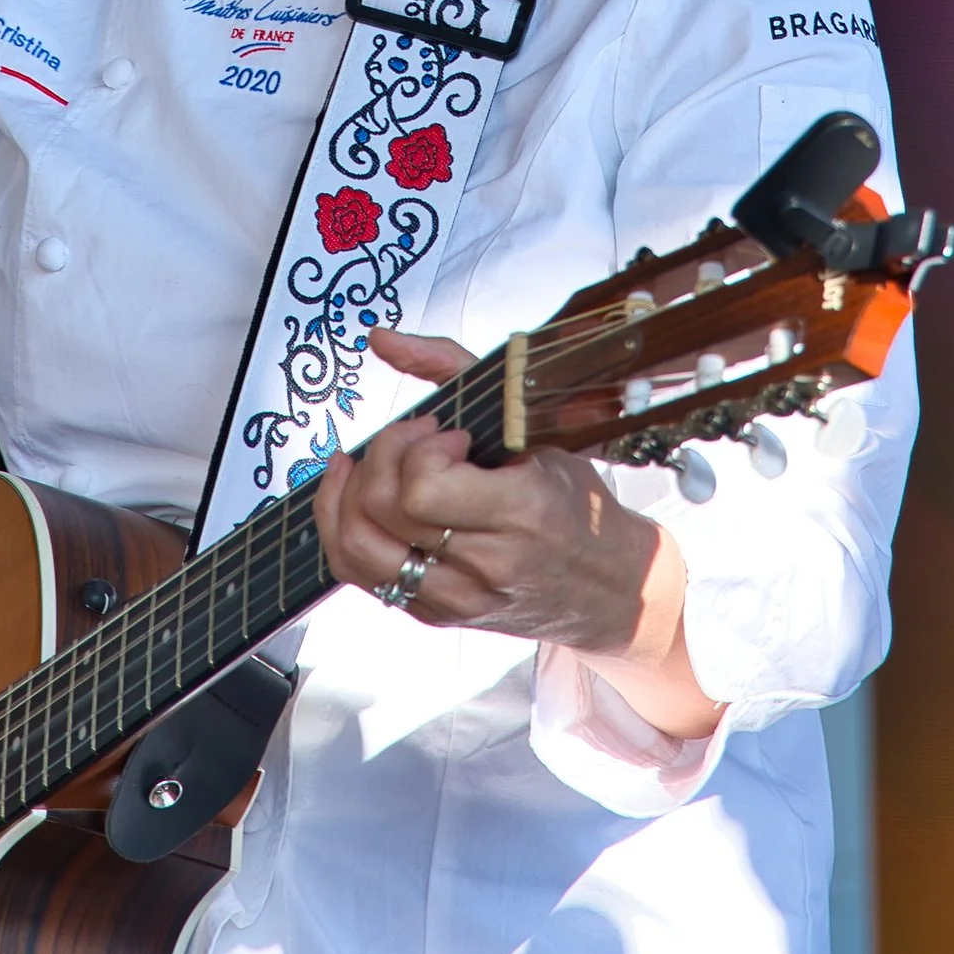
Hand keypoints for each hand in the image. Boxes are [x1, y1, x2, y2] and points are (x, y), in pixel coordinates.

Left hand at [310, 334, 720, 741]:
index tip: (450, 435)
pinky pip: (360, 576)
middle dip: (382, 457)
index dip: (418, 448)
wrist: (608, 587)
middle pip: (382, 512)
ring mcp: (456, 598)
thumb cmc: (573, 501)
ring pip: (357, 549)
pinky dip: (345, 527)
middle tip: (415, 442)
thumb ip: (455, 368)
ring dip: (347, 494)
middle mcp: (485, 565)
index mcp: (521, 513)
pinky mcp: (436, 616)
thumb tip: (381, 337)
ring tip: (370, 463)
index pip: (422, 489)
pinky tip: (359, 496)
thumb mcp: (536, 426)